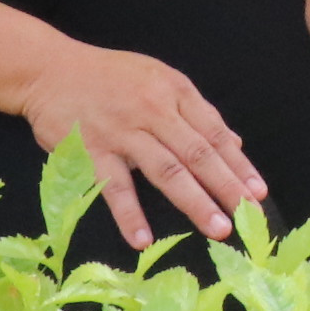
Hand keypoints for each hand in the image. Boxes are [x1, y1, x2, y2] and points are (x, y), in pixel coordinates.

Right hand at [17, 38, 265, 250]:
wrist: (51, 70)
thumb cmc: (110, 77)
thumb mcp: (160, 79)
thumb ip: (195, 112)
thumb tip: (234, 143)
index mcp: (176, 92)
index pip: (216, 133)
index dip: (239, 164)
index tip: (258, 192)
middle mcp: (155, 111)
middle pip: (198, 154)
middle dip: (227, 187)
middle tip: (248, 216)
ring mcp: (123, 132)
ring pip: (167, 171)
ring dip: (195, 202)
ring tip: (217, 227)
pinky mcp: (91, 151)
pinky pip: (115, 187)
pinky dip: (129, 215)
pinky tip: (143, 240)